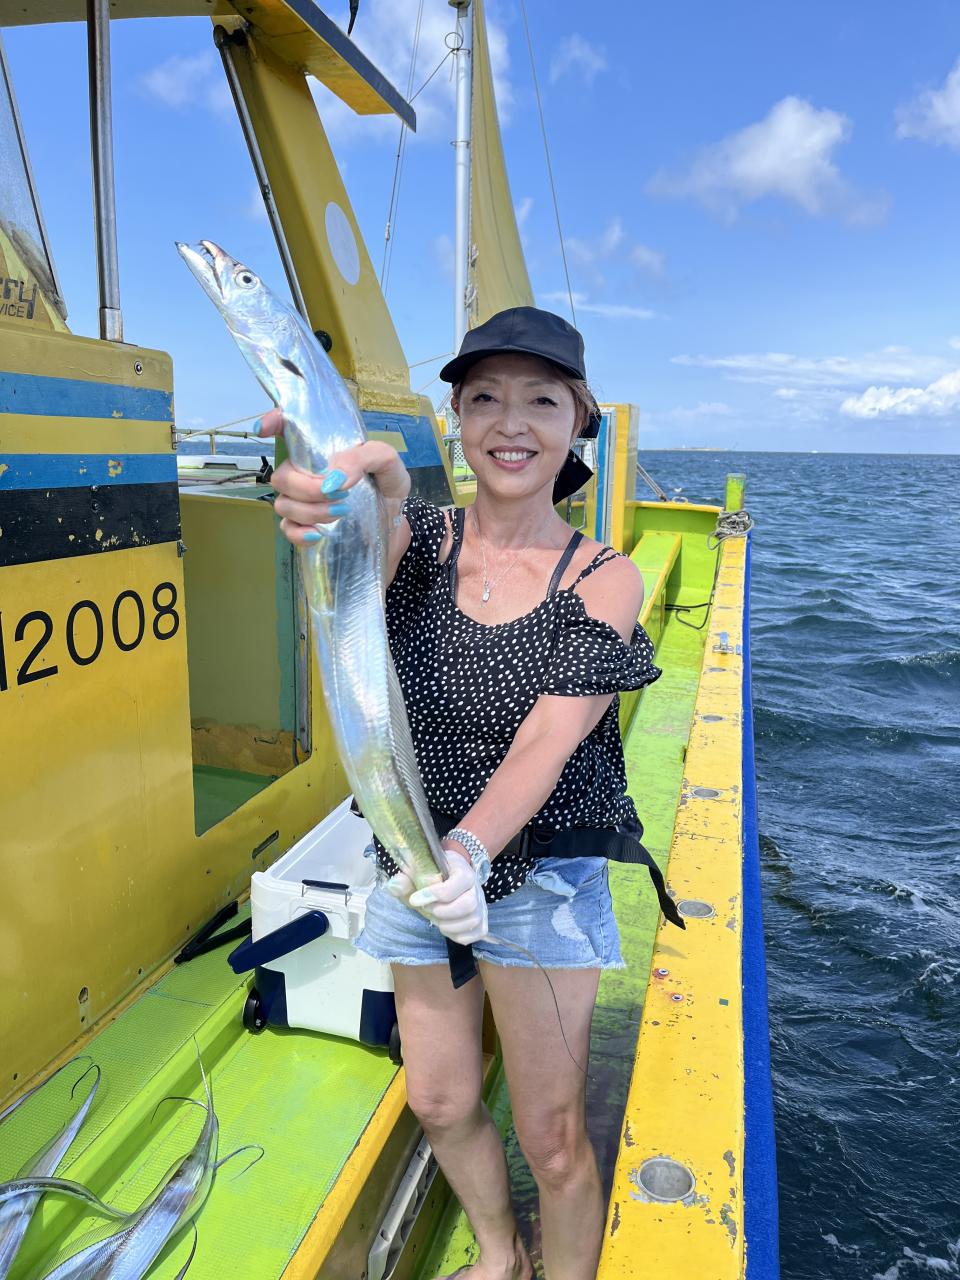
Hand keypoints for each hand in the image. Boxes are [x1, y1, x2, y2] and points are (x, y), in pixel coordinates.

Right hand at [258, 408, 409, 546]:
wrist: (397, 520)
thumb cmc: (386, 484)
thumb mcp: (386, 462)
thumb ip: (363, 458)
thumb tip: (334, 478)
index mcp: (320, 450)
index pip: (287, 430)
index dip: (272, 423)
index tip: (263, 429)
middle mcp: (305, 474)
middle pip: (281, 477)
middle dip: (308, 487)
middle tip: (340, 493)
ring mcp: (302, 502)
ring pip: (283, 504)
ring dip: (311, 511)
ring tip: (342, 511)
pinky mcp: (306, 527)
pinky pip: (287, 530)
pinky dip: (299, 533)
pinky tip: (317, 534)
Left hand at [406, 850, 488, 945]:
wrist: (447, 877)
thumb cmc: (432, 875)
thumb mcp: (417, 872)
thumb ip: (405, 879)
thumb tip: (394, 886)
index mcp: (463, 870)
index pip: (459, 881)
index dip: (436, 893)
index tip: (415, 899)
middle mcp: (477, 888)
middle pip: (469, 904)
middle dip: (443, 912)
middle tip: (428, 910)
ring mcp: (482, 906)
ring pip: (472, 921)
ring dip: (449, 925)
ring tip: (435, 919)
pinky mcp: (482, 921)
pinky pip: (476, 934)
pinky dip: (458, 935)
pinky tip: (445, 927)